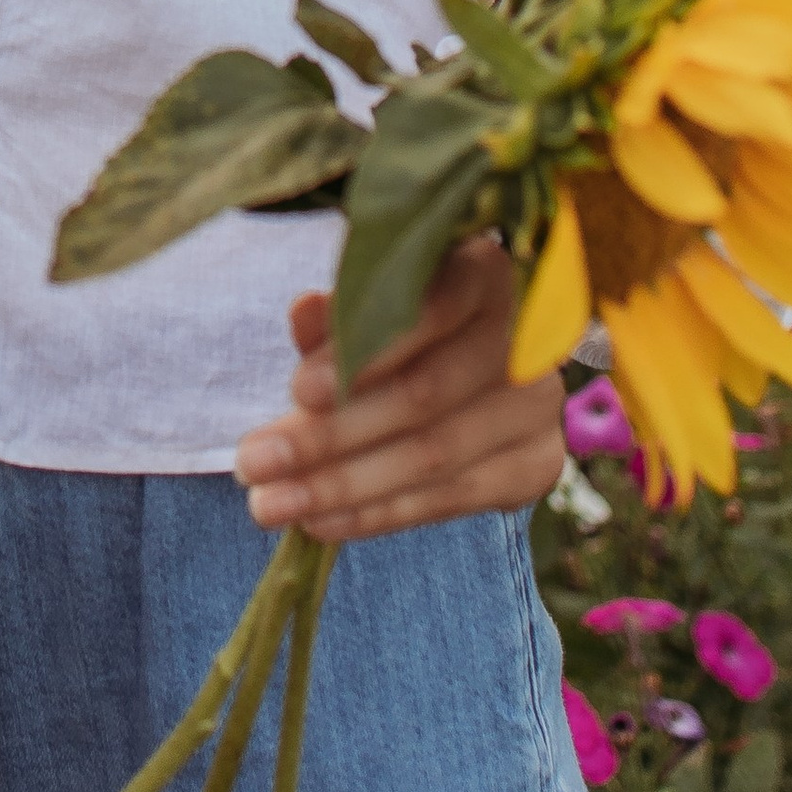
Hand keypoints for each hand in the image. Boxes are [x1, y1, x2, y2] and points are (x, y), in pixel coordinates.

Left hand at [231, 238, 565, 544]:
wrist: (466, 361)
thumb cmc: (401, 319)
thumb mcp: (367, 301)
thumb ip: (340, 311)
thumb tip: (304, 313)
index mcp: (487, 270)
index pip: (433, 308)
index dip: (365, 353)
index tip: (296, 392)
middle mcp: (529, 338)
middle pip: (425, 396)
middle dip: (330, 436)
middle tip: (252, 464)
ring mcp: (540, 406)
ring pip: (432, 456)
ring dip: (341, 486)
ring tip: (270, 504)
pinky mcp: (537, 465)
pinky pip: (449, 499)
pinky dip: (378, 514)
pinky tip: (321, 521)